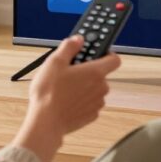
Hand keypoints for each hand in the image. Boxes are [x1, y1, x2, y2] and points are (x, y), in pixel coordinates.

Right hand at [12, 35, 120, 161]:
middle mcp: (101, 87)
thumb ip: (69, 47)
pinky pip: (90, 104)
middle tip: (71, 71)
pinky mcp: (91, 116)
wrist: (46, 122)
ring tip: (66, 88)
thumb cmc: (50, 93)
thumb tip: (78, 39)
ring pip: (95, 90)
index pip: (115, 59)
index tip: (96, 53)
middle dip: (88, 72)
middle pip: (102, 75)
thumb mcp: (55, 62)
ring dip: (85, 88)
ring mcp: (97, 103)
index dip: (107, 54)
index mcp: (95, 72)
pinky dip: (82, 101)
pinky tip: (67, 101)